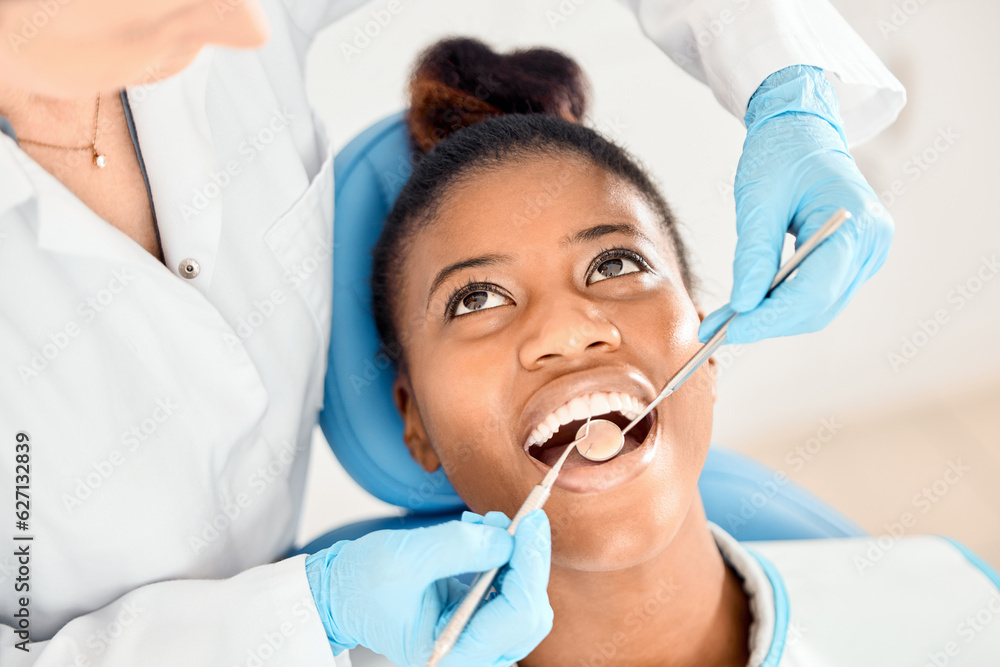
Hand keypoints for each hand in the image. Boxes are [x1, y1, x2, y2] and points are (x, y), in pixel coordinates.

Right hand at [305, 509, 552, 665]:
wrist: (341, 591)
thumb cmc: (362, 583)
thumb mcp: (408, 557)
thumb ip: (460, 547)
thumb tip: (508, 539)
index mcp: (453, 654)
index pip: (516, 616)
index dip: (531, 566)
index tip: (532, 522)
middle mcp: (471, 653)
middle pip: (529, 613)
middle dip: (528, 562)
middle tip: (522, 519)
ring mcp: (476, 639)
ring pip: (523, 600)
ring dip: (515, 557)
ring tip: (484, 526)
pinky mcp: (477, 619)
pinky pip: (507, 589)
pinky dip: (503, 557)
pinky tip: (480, 536)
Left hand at [699, 65, 893, 344]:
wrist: (802, 128)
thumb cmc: (781, 153)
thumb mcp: (759, 201)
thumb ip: (754, 255)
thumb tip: (743, 305)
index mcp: (859, 223)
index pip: (815, 291)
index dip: (771, 318)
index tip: (730, 331)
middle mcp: (872, 244)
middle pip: (818, 306)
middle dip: (767, 322)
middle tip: (717, 329)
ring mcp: (867, 253)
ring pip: (817, 307)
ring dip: (771, 317)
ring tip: (725, 319)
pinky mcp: (853, 259)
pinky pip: (817, 294)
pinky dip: (781, 303)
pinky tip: (749, 303)